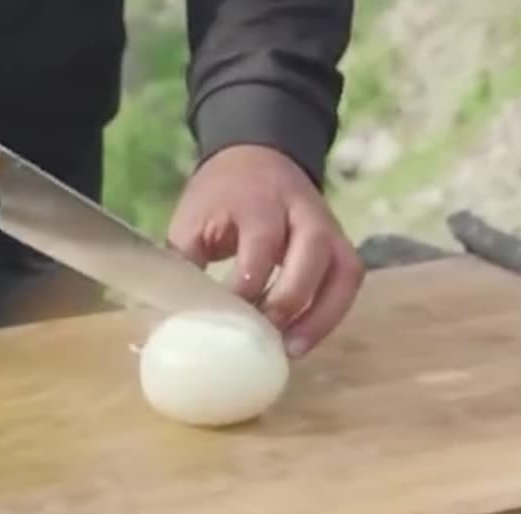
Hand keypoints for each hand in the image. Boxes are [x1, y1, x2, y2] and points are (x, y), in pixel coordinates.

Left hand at [168, 144, 364, 356]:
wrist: (256, 156)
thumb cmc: (218, 197)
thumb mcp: (191, 221)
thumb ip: (185, 265)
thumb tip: (172, 321)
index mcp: (259, 201)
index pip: (262, 246)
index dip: (247, 288)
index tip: (227, 320)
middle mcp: (303, 211)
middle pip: (313, 254)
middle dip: (289, 301)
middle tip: (264, 338)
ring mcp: (329, 226)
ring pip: (343, 271)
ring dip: (322, 316)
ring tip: (293, 350)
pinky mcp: (341, 243)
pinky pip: (349, 280)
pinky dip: (333, 312)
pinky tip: (306, 337)